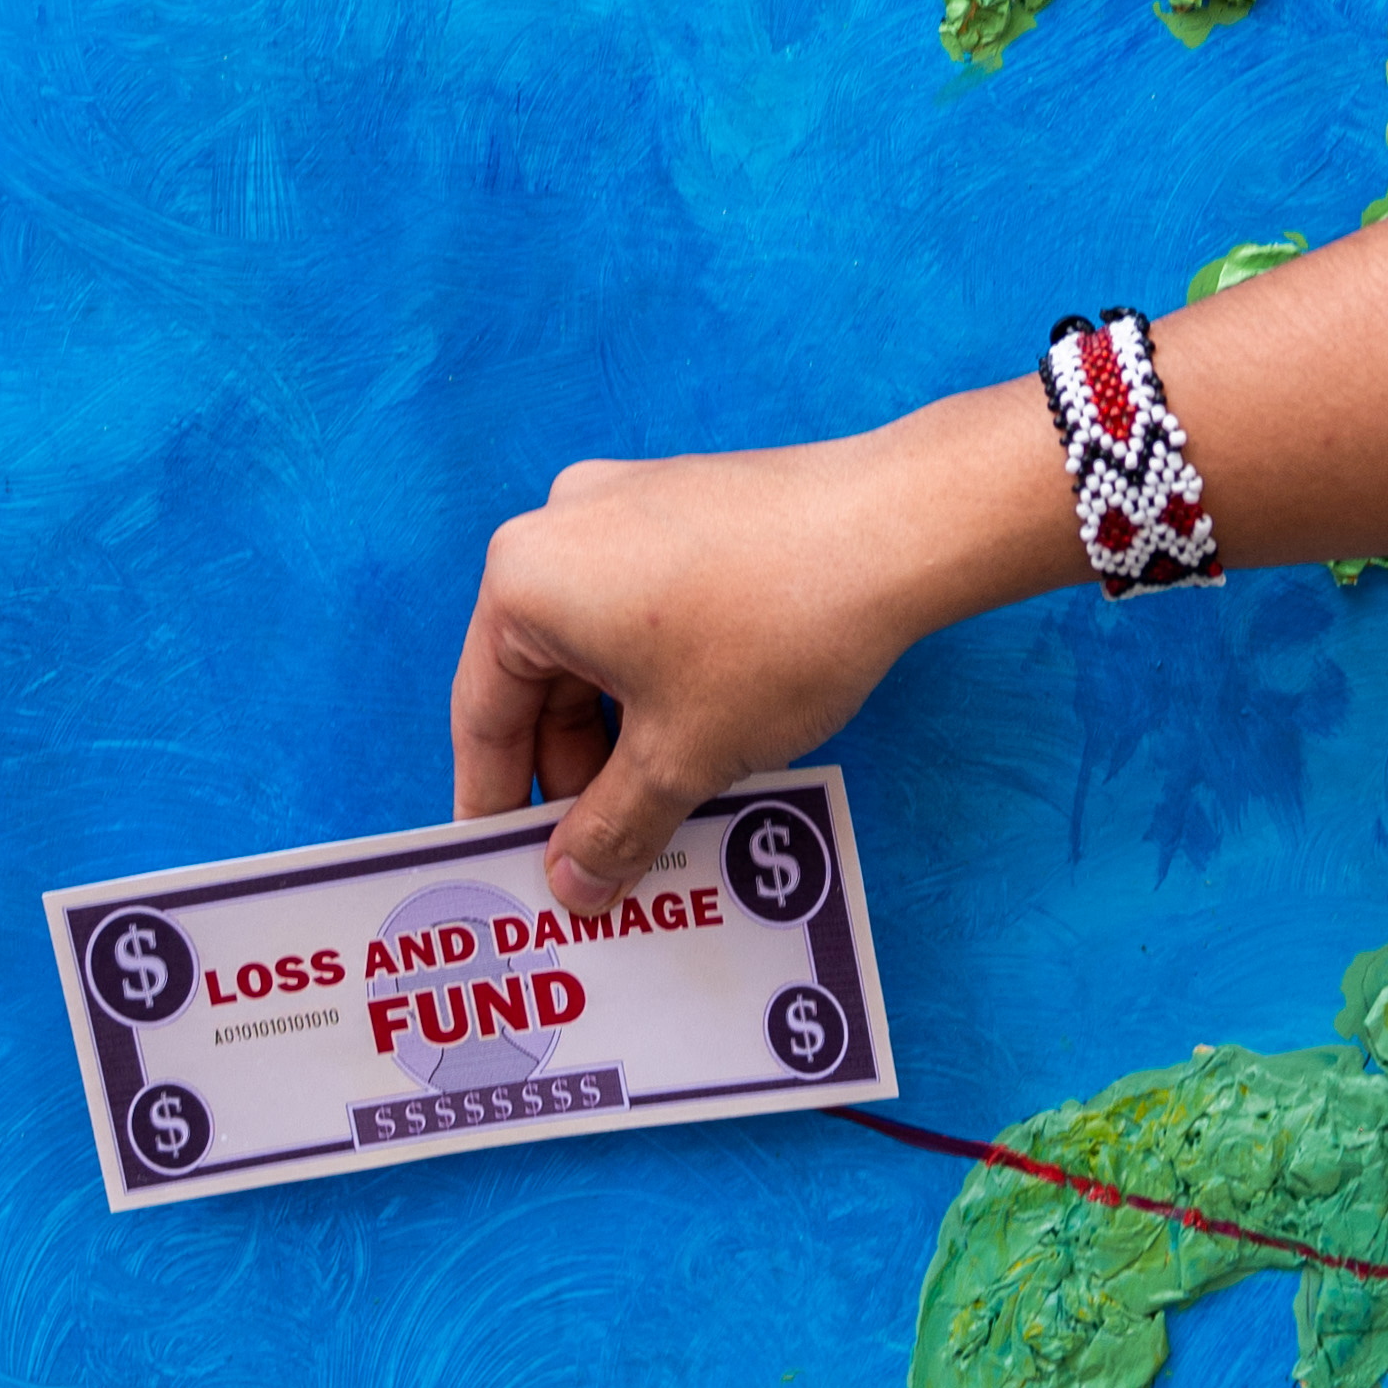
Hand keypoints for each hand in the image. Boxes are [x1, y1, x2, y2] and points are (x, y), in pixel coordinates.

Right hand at [450, 399, 1059, 906]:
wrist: (903, 529)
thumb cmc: (777, 632)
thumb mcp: (681, 756)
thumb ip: (611, 829)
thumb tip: (572, 884)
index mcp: (524, 579)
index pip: (484, 716)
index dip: (497, 803)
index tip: (506, 865)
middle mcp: (563, 523)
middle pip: (541, 678)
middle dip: (572, 772)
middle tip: (596, 855)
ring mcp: (632, 503)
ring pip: (600, 646)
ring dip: (621, 730)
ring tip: (658, 809)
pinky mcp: (694, 503)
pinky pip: (647, 608)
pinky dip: (659, 677)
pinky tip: (702, 736)